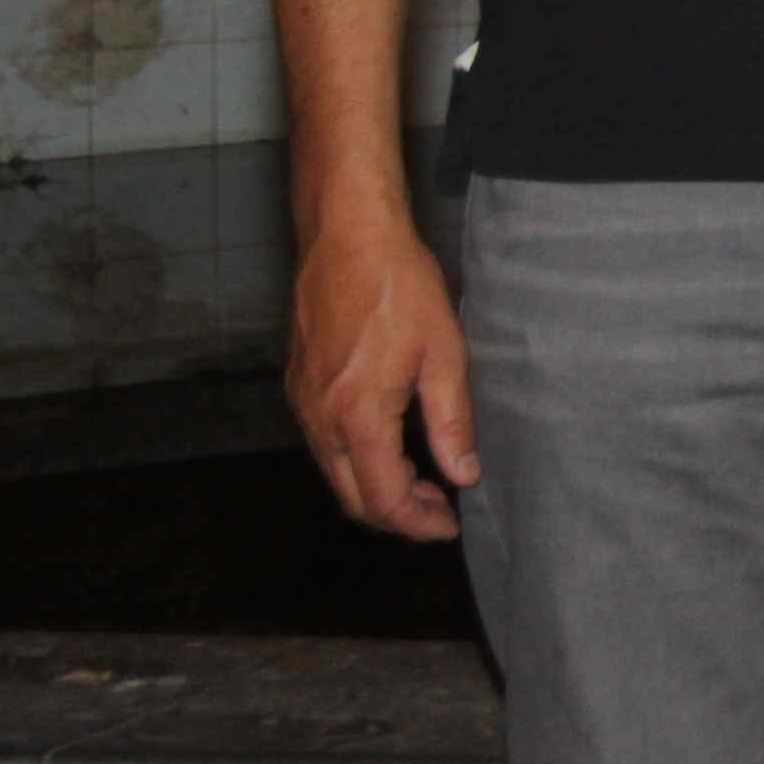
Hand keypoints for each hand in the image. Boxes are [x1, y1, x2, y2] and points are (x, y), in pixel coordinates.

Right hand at [286, 215, 476, 541]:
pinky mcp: (298, 385)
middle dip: (395, 515)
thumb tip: (464, 474)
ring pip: (335, 472)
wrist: (347, 238)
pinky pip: (324, 443)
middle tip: (440, 510)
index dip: (418, 523)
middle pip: (351, 496)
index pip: (383, 498)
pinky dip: (356, 460)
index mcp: (358, 416)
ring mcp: (303, 403)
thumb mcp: (444, 354)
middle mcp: (320, 419)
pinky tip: (391, 445)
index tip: (449, 525)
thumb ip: (451, 422)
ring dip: (375, 488)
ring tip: (424, 481)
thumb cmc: (400, 288)